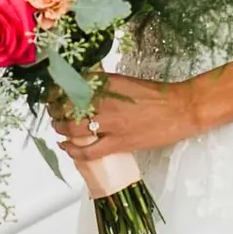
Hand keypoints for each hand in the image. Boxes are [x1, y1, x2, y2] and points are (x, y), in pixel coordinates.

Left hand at [56, 74, 203, 160]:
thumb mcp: (125, 82)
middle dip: (55, 111)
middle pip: (66, 108)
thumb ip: (103, 85)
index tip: (51, 95)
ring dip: (61, 129)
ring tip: (59, 128)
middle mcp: (105, 102)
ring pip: (72, 129)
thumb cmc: (157, 95)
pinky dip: (73, 150)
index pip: (70, 87)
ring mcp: (111, 124)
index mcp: (107, 84)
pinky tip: (67, 147)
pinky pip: (88, 151)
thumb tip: (82, 89)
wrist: (181, 108)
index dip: (55, 92)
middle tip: (53, 112)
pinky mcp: (118, 143)